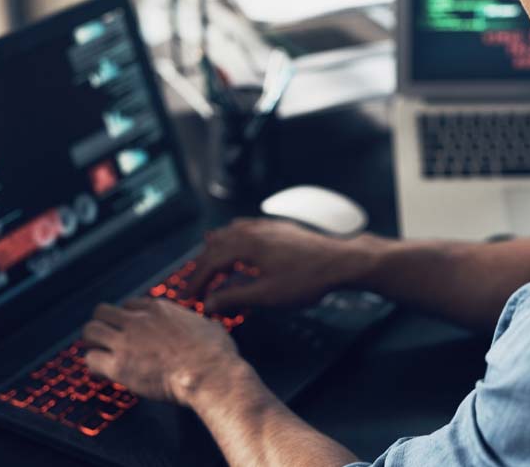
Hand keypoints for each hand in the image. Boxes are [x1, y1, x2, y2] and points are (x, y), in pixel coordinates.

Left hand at [83, 297, 244, 404]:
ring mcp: (127, 341)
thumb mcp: (211, 326)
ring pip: (90, 331)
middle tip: (106, 339)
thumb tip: (209, 325)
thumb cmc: (215, 354)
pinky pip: (90, 360)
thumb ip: (202, 323)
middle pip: (103, 311)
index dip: (127, 317)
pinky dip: (93, 366)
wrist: (209, 374)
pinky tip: (101, 372)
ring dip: (92, 342)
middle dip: (103, 324)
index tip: (128, 328)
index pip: (130, 304)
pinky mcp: (119, 365)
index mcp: (160, 309)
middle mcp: (139, 320)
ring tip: (98, 353)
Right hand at [181, 218, 361, 313]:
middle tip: (194, 287)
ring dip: (216, 252)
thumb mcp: (267, 295)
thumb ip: (234, 298)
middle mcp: (253, 230)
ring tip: (209, 269)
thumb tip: (209, 304)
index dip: (195, 281)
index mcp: (246, 245)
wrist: (342, 260)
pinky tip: (237, 248)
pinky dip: (233, 240)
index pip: (209, 262)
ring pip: (230, 233)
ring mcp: (266, 225)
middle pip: (216, 245)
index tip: (187, 298)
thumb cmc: (307, 279)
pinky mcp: (279, 227)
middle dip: (202, 267)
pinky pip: (246, 229)